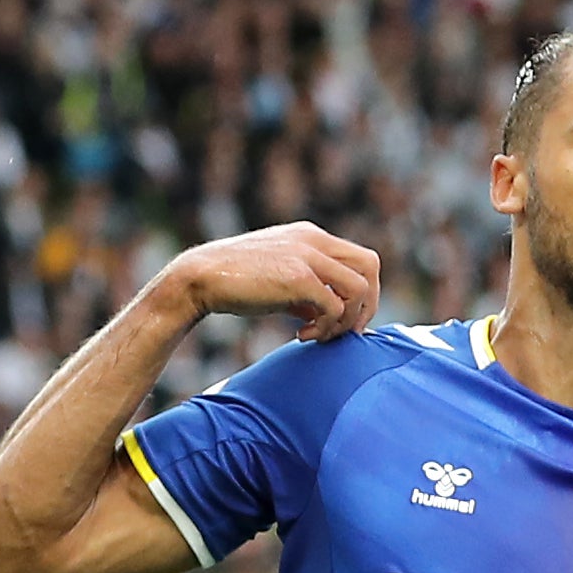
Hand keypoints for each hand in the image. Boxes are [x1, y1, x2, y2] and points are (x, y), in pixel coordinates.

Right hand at [160, 223, 381, 342]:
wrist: (201, 278)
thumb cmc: (237, 284)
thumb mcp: (280, 283)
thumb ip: (309, 295)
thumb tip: (330, 318)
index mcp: (311, 237)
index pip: (361, 259)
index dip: (362, 294)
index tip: (342, 319)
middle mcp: (314, 240)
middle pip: (371, 266)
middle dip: (365, 306)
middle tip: (343, 331)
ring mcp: (307, 256)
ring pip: (359, 288)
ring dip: (346, 320)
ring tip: (318, 335)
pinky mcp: (298, 278)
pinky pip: (335, 306)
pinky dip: (325, 329)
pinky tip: (300, 336)